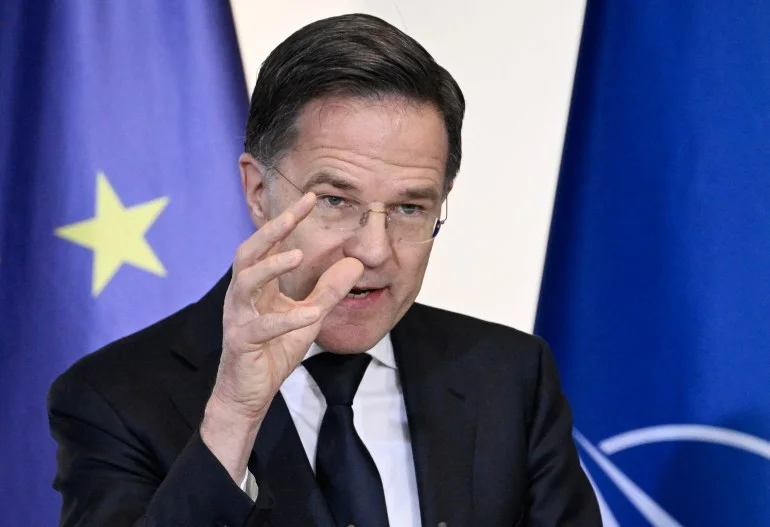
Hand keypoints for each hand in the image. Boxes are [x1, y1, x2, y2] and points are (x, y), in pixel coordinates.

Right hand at [213, 191, 363, 419]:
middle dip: (271, 230)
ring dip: (270, 267)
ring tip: (296, 255)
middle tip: (296, 212)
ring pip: (246, 283)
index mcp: (258, 285)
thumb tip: (354, 263)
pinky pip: (261, 328)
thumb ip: (328, 291)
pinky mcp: (241, 343)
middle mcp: (243, 295)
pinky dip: (286, 320)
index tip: (310, 197)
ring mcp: (238, 318)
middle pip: (249, 252)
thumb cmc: (273, 350)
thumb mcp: (308, 316)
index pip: (269, 243)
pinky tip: (310, 314)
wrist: (249, 392)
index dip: (287, 219)